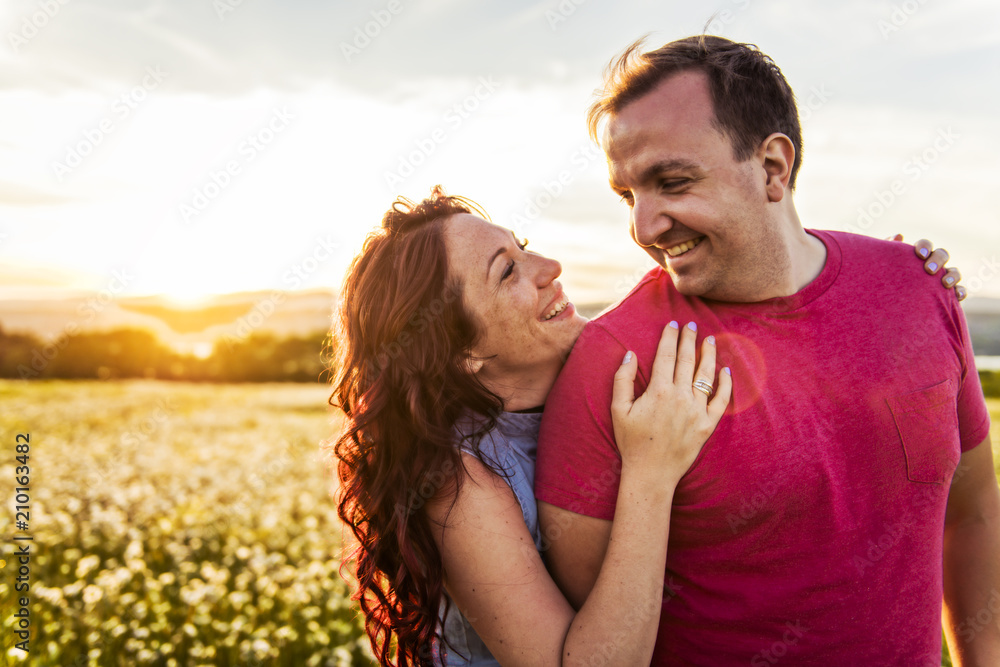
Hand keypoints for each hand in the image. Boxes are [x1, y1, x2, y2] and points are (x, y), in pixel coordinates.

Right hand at [611, 321, 731, 485]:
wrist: (651, 473)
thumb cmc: (631, 441)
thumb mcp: (618, 409)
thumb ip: (623, 380)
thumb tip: (630, 354)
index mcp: (658, 391)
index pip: (666, 355)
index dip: (670, 337)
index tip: (673, 324)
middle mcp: (680, 397)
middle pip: (687, 360)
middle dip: (689, 339)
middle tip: (692, 324)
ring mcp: (696, 411)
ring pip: (706, 375)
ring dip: (708, 355)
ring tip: (709, 340)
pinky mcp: (707, 425)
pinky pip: (721, 400)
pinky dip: (725, 384)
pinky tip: (726, 371)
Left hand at [890, 234, 965, 299]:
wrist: (891, 306)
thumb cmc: (887, 282)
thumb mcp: (884, 267)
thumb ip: (888, 250)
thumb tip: (899, 236)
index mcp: (918, 256)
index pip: (925, 245)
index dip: (925, 246)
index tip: (920, 254)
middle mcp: (932, 265)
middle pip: (942, 254)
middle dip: (938, 259)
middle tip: (929, 269)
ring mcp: (942, 279)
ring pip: (954, 271)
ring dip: (952, 275)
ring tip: (945, 283)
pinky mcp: (948, 295)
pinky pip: (960, 290)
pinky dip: (961, 291)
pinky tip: (957, 295)